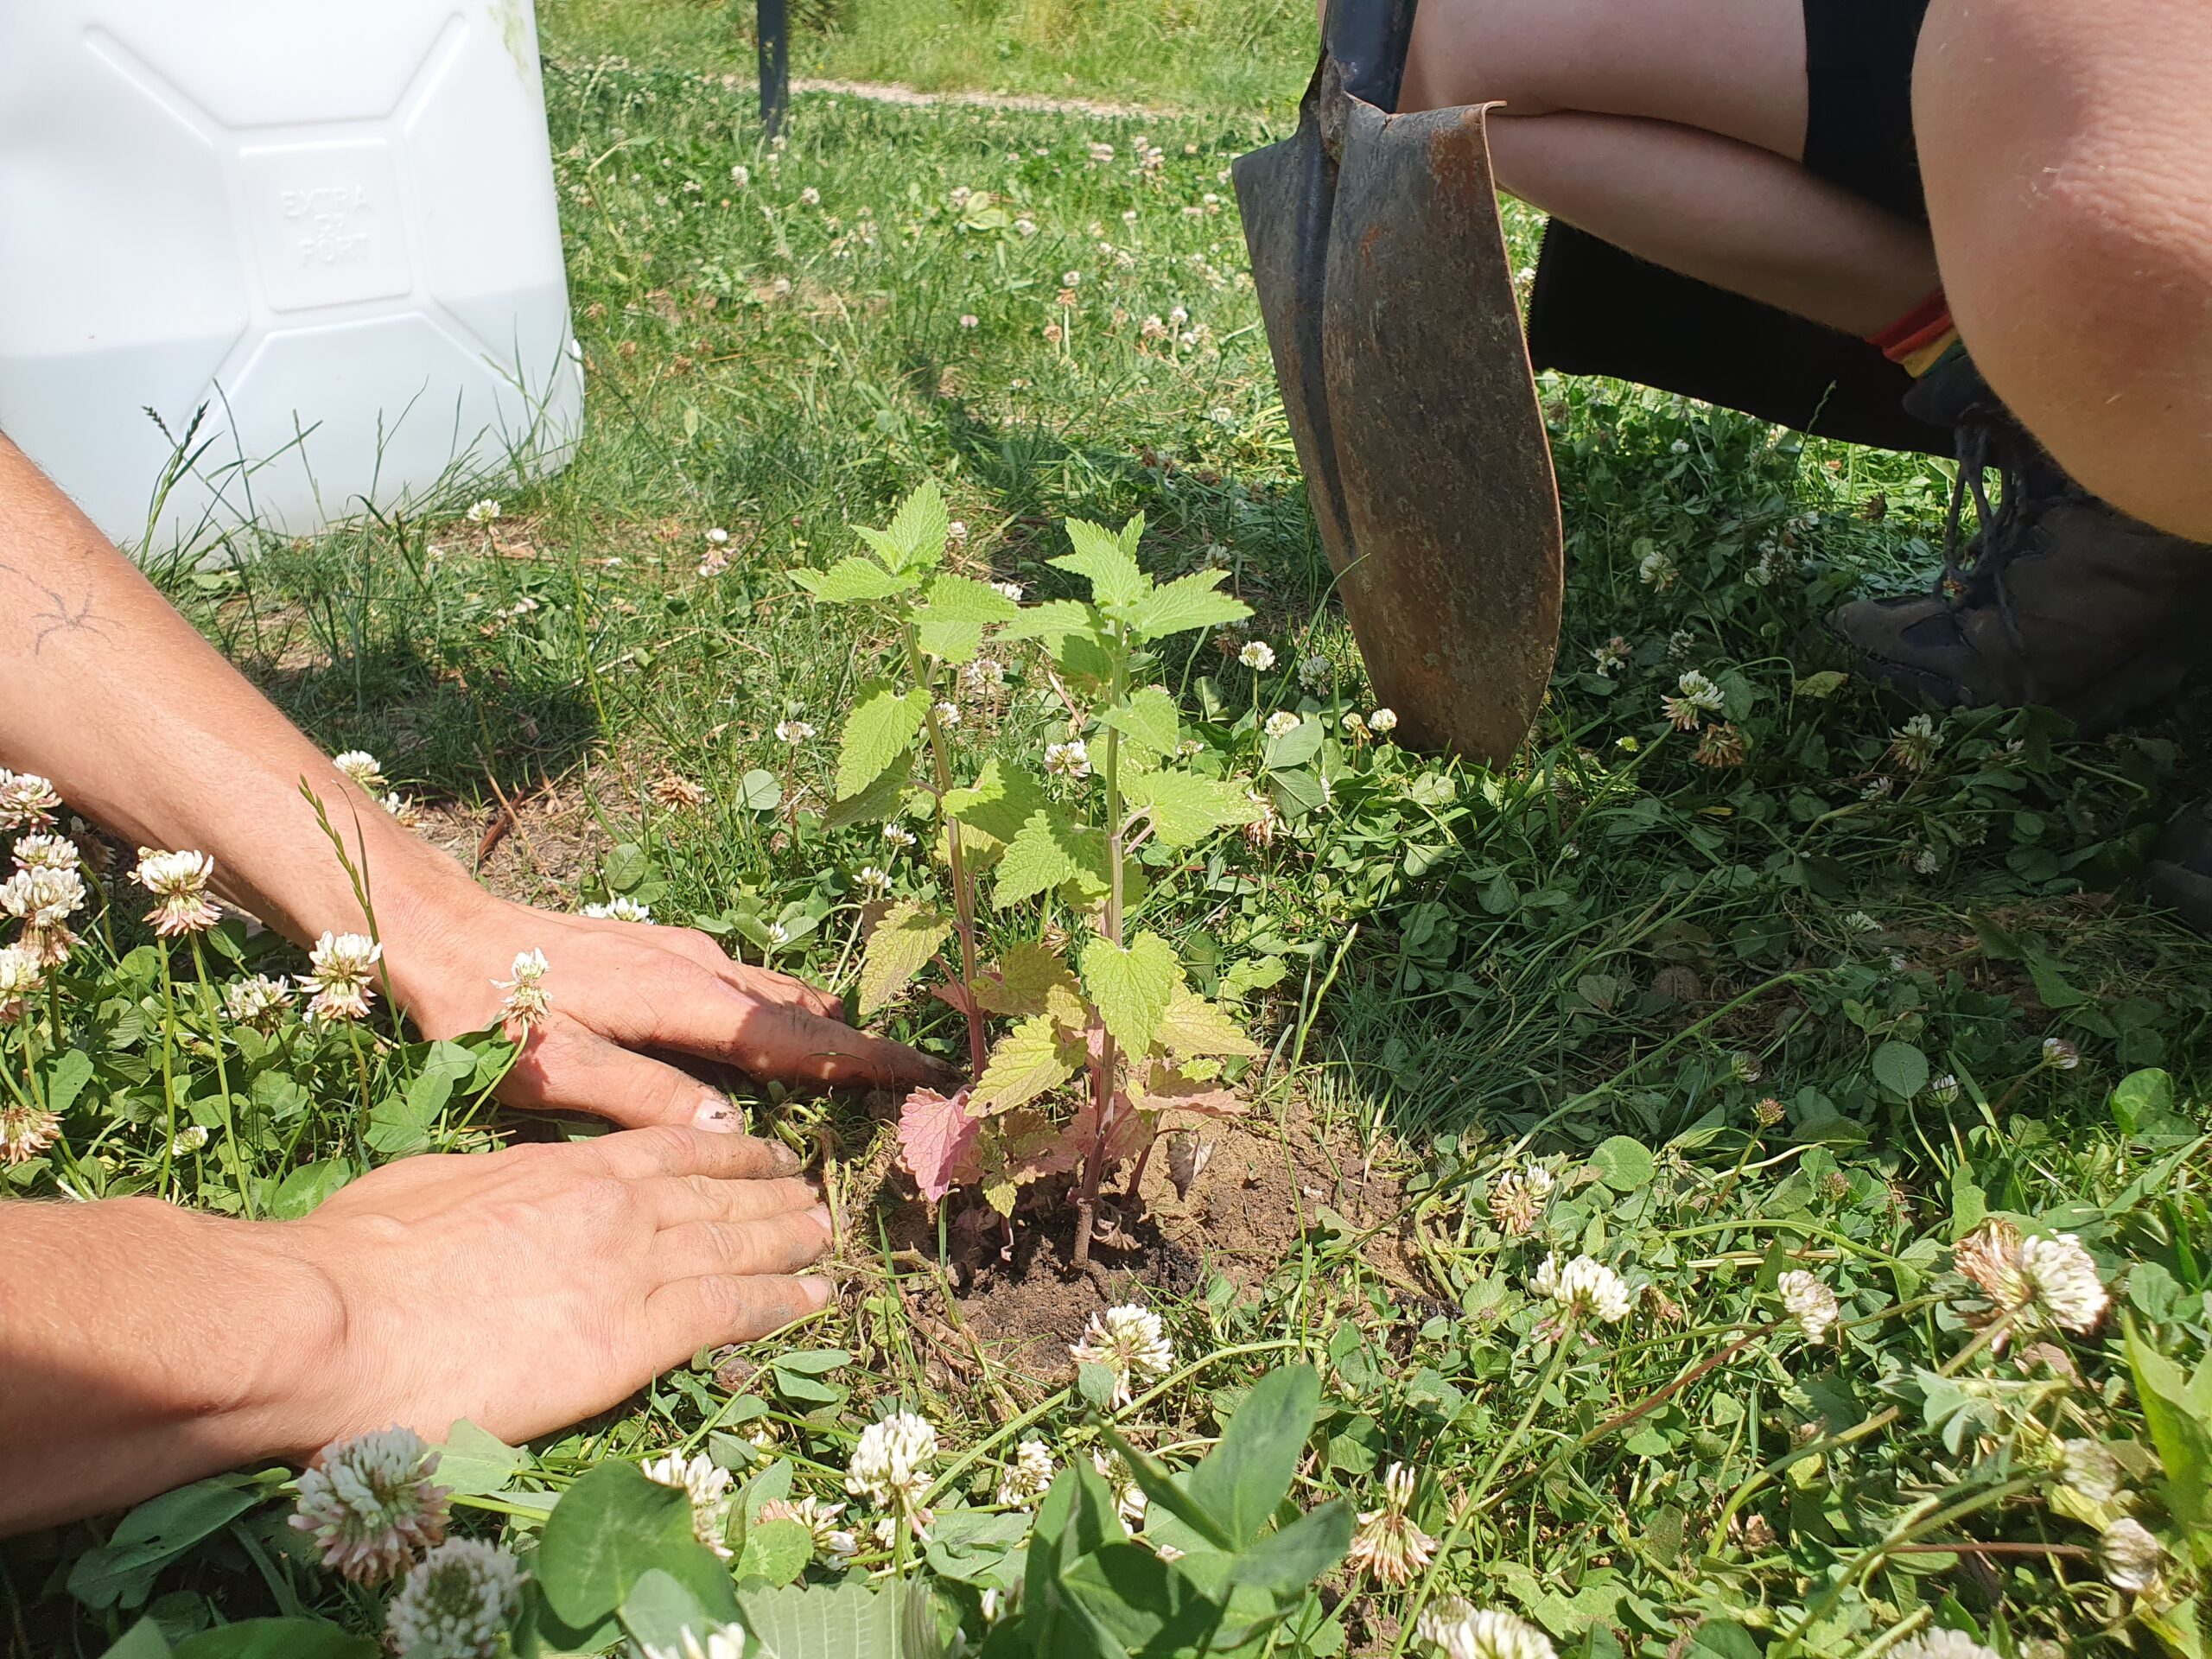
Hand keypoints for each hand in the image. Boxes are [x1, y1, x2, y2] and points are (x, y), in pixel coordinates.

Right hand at [283, 1126, 832, 1450]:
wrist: (338, 1320)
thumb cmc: (357, 1257)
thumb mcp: (436, 1187)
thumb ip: (495, 1186)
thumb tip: (507, 1193)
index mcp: (564, 1167)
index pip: (670, 1149)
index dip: (727, 1153)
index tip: (762, 1155)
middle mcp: (614, 1206)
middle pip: (718, 1194)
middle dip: (771, 1195)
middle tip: (812, 1197)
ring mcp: (629, 1269)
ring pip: (738, 1245)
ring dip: (789, 1241)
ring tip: (824, 1238)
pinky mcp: (631, 1338)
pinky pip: (728, 1313)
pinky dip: (779, 1303)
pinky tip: (811, 1299)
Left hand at [385, 881, 949, 1129]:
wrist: (441, 928)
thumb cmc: (489, 1004)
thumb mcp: (557, 1067)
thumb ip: (645, 1097)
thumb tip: (732, 1125)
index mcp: (687, 998)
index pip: (800, 1038)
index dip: (866, 1060)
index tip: (927, 1073)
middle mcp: (700, 967)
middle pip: (803, 1014)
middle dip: (862, 1046)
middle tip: (918, 1079)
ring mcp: (683, 952)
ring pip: (775, 995)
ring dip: (824, 1029)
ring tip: (870, 1063)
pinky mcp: (661, 950)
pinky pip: (746, 986)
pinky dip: (783, 1014)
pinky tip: (787, 1032)